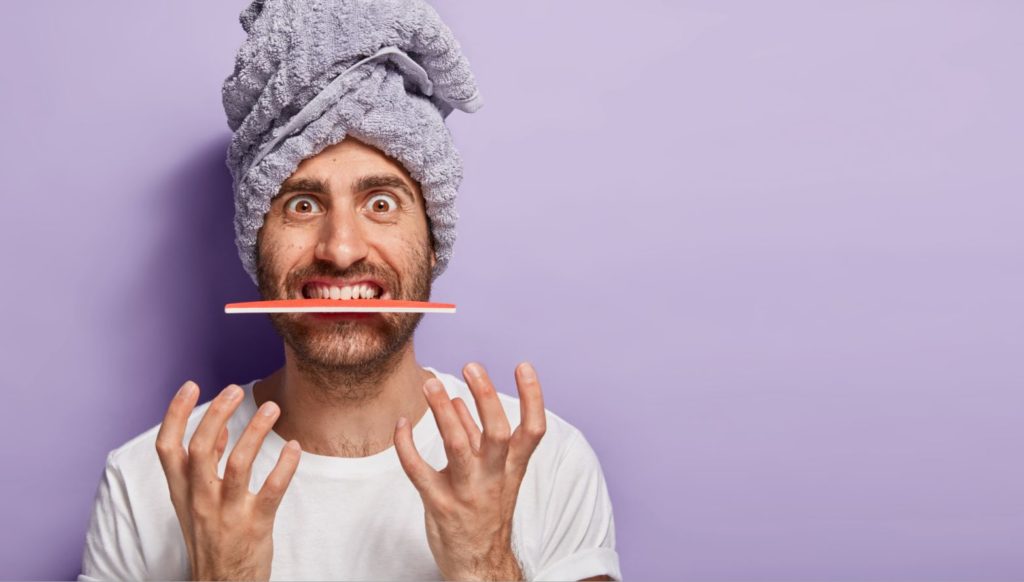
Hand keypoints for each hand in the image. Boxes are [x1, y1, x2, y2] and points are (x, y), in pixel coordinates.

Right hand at [155, 381, 301, 580]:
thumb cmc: (212, 539)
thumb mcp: (198, 503)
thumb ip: (207, 466)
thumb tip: (219, 428)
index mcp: (182, 493)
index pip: (167, 448)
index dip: (176, 415)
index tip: (191, 385)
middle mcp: (201, 501)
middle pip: (201, 449)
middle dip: (217, 414)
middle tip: (236, 390)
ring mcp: (228, 514)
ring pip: (238, 465)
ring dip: (256, 432)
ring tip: (273, 408)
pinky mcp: (255, 526)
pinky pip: (272, 490)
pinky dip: (284, 465)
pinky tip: (293, 447)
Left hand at [394, 362, 546, 580]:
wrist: (479, 566)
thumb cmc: (485, 513)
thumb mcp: (492, 475)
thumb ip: (477, 437)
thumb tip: (459, 399)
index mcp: (512, 469)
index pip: (533, 431)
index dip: (532, 398)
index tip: (523, 366)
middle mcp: (494, 478)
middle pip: (496, 432)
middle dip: (485, 397)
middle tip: (471, 367)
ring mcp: (467, 492)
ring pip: (457, 446)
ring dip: (443, 412)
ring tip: (430, 384)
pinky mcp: (439, 505)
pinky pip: (419, 470)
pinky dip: (407, 445)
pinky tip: (400, 425)